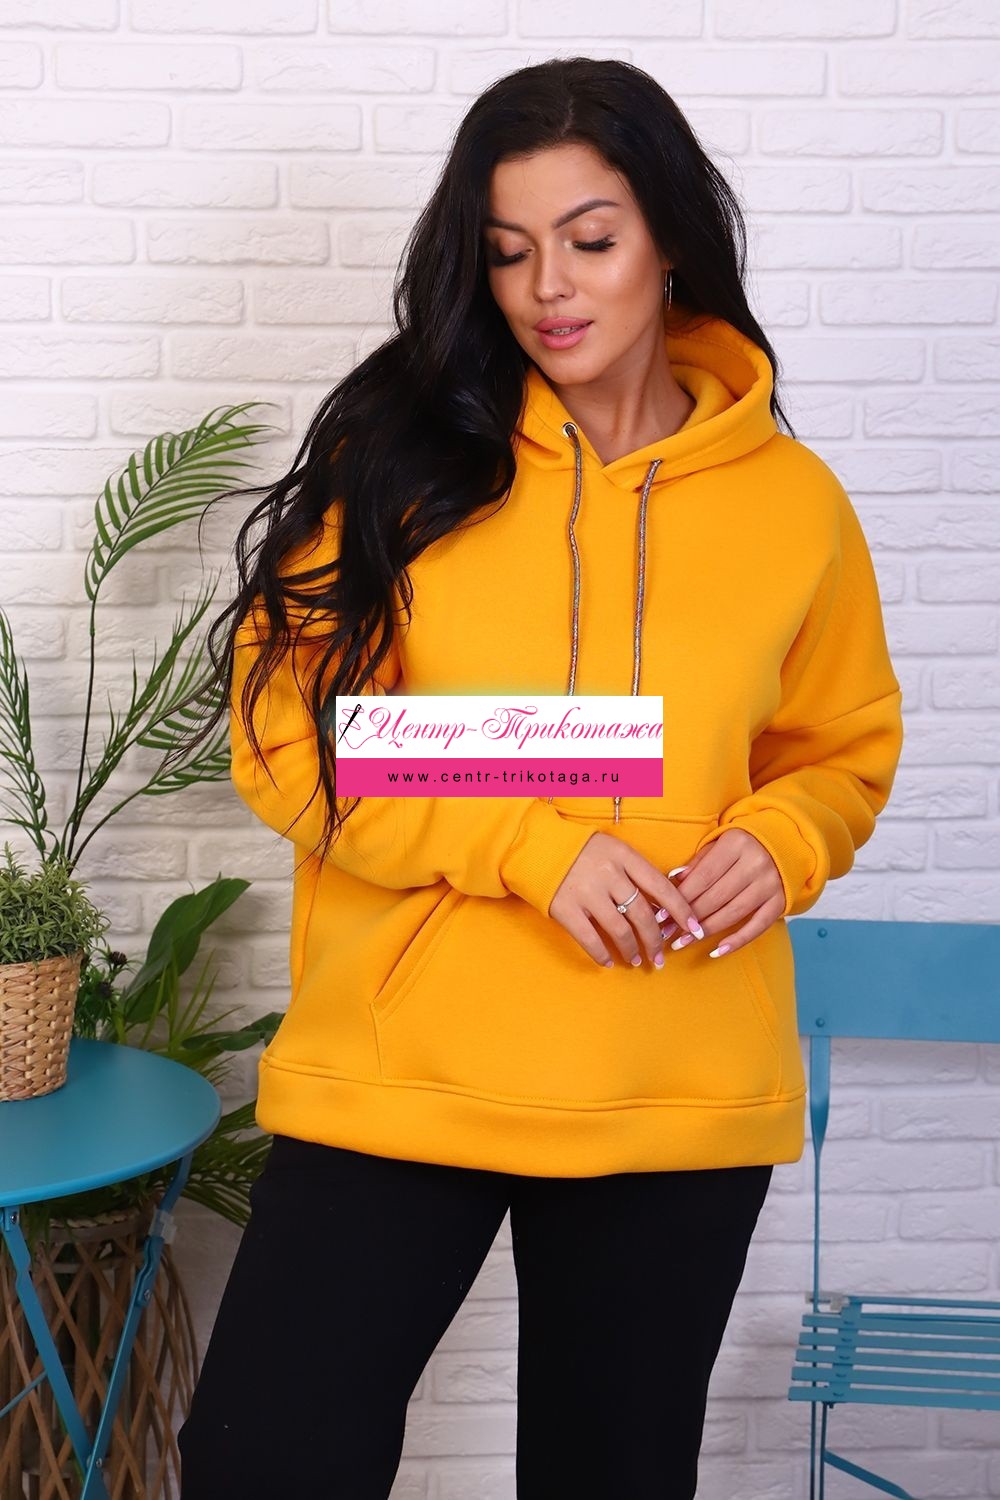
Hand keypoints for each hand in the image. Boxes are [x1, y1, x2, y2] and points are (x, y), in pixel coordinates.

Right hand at [548, 832, 706, 968]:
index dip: (682, 911)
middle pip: (643, 914)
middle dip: (656, 940)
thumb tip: (664, 906)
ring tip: (637, 960)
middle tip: (661, 956)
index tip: (695, 929)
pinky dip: (602, 954)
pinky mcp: (565, 908)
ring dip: (632, 949)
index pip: (662, 887)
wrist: (535, 847)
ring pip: (620, 930)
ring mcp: (586, 892)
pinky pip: (590, 939)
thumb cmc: (581, 851)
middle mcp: (608, 873)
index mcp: (624, 856)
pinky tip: (608, 961)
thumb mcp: (613, 851)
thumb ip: (636, 873)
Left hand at [659, 829, 784, 957]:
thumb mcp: (719, 843)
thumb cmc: (742, 845)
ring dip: (706, 931)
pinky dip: (737, 941)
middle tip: (667, 932)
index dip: (681, 898)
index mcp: (736, 844)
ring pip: (733, 913)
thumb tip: (673, 880)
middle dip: (689, 917)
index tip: (661, 914)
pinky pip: (758, 926)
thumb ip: (698, 862)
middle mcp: (755, 863)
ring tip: (683, 942)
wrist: (784, 843)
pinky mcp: (780, 901)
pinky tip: (716, 951)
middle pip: (716, 897)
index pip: (703, 876)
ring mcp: (770, 884)